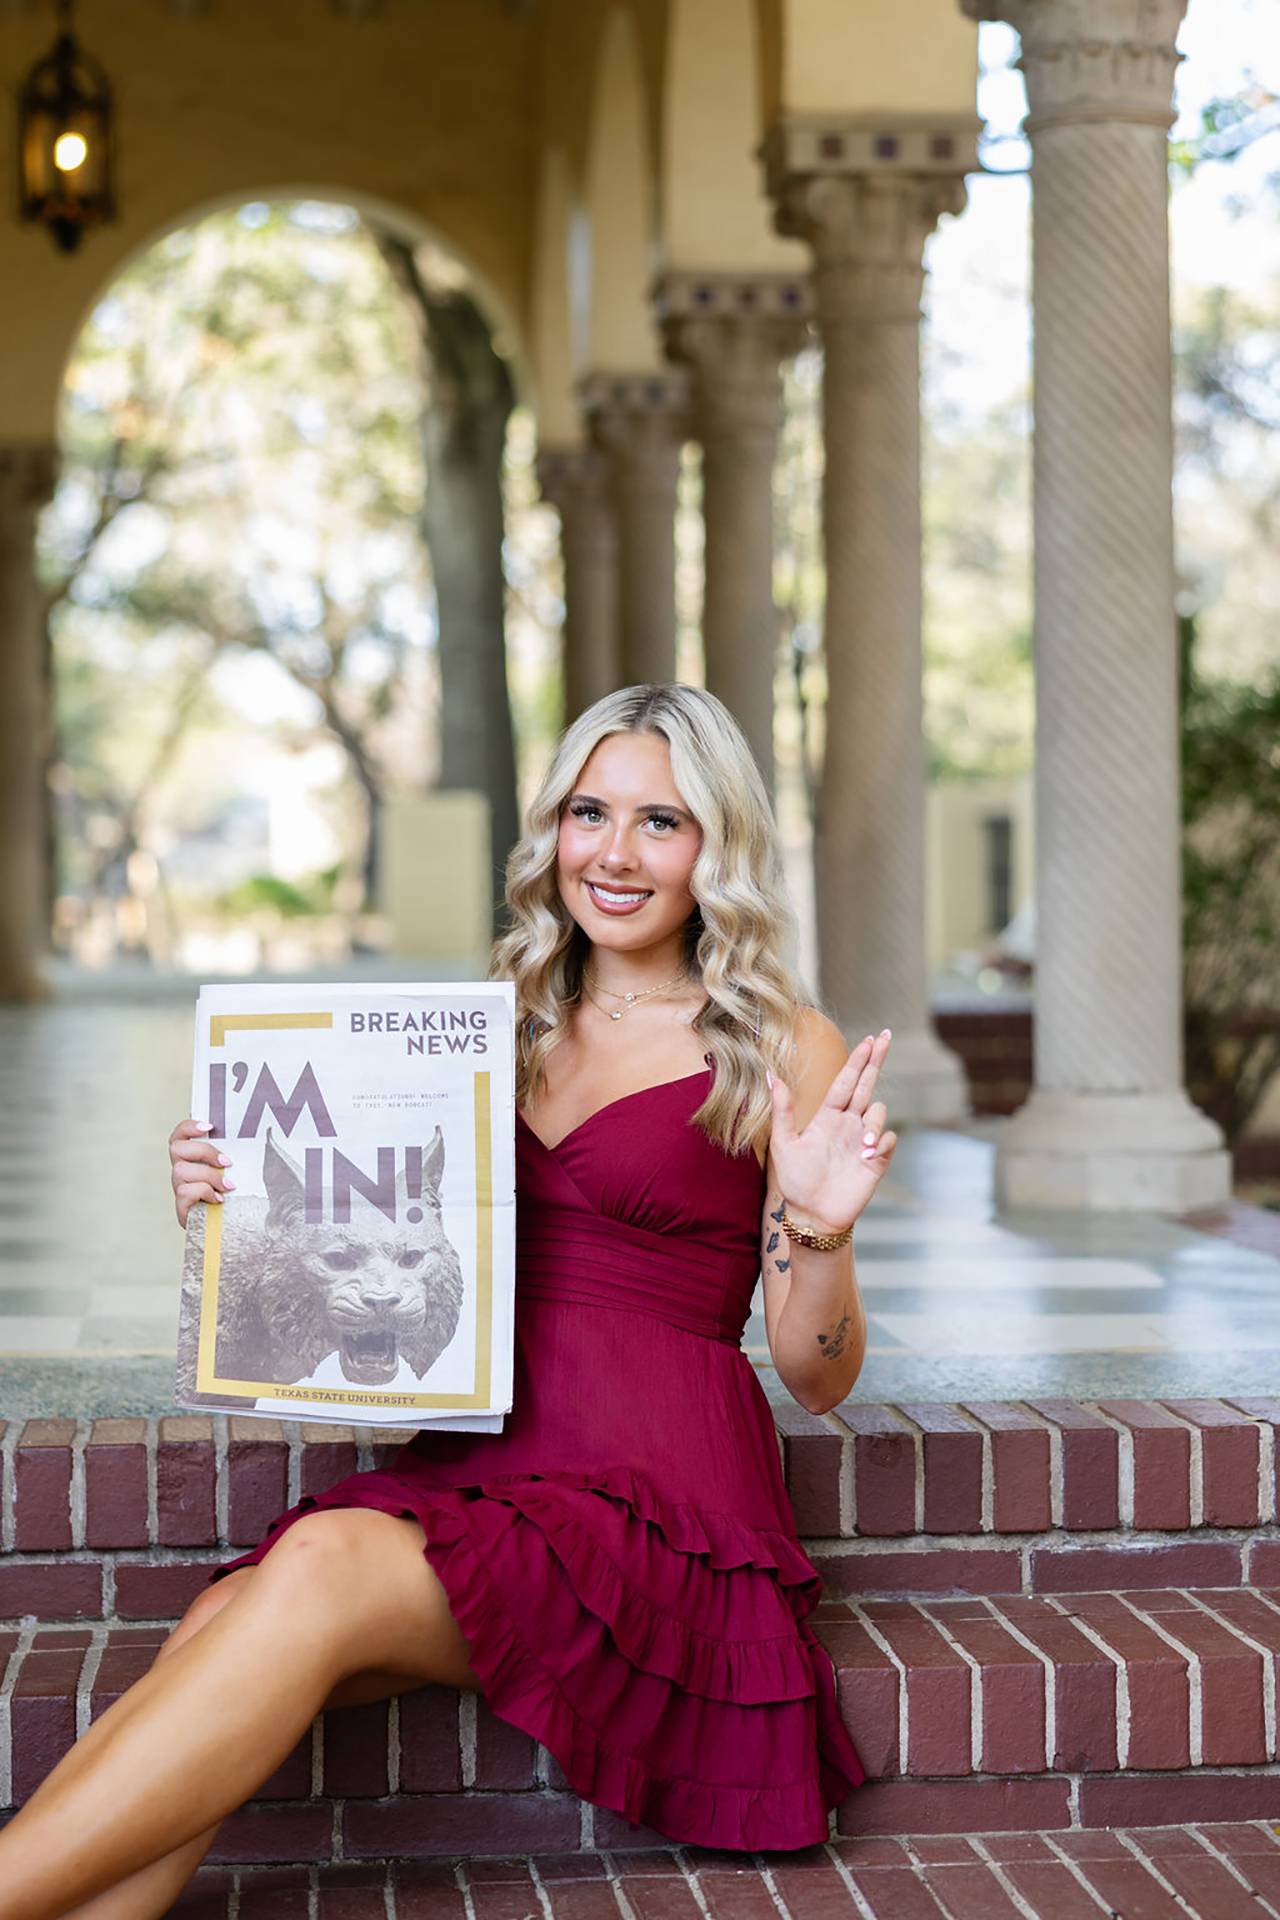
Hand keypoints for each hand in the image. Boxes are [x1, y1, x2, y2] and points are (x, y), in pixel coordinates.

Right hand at [169, 1117, 233, 1228]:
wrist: (232, 1229)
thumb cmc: (236, 1196)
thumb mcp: (238, 1172)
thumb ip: (242, 1155)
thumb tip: (270, 1134)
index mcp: (192, 1159)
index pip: (179, 1136)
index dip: (188, 1127)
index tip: (209, 1127)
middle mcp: (181, 1171)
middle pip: (176, 1148)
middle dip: (204, 1151)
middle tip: (227, 1162)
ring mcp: (179, 1188)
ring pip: (180, 1170)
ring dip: (209, 1175)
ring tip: (228, 1186)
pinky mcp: (181, 1206)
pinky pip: (184, 1192)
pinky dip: (204, 1192)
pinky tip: (218, 1199)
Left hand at [767, 1030, 897, 1236]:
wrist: (811, 1214)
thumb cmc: (795, 1180)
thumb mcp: (783, 1143)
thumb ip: (781, 1110)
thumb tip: (771, 1075)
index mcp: (827, 1116)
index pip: (845, 1081)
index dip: (857, 1061)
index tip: (870, 1040)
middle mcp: (848, 1123)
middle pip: (866, 1084)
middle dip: (876, 1061)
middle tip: (886, 1036)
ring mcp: (863, 1140)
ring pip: (877, 1111)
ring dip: (874, 1121)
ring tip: (864, 1144)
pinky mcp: (876, 1160)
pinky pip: (888, 1139)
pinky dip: (882, 1141)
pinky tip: (870, 1153)